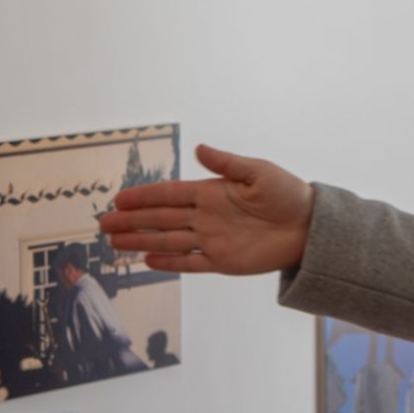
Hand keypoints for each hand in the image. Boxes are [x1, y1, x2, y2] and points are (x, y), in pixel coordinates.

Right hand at [99, 143, 313, 275]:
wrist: (309, 227)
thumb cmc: (287, 194)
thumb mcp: (258, 171)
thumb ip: (227, 163)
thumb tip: (199, 148)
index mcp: (212, 192)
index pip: (170, 195)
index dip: (144, 196)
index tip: (119, 198)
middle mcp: (206, 216)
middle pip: (161, 219)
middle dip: (132, 220)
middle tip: (104, 223)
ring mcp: (212, 239)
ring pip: (168, 241)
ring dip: (141, 241)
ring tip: (115, 243)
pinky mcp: (222, 261)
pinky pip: (191, 263)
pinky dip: (169, 263)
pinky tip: (147, 260)